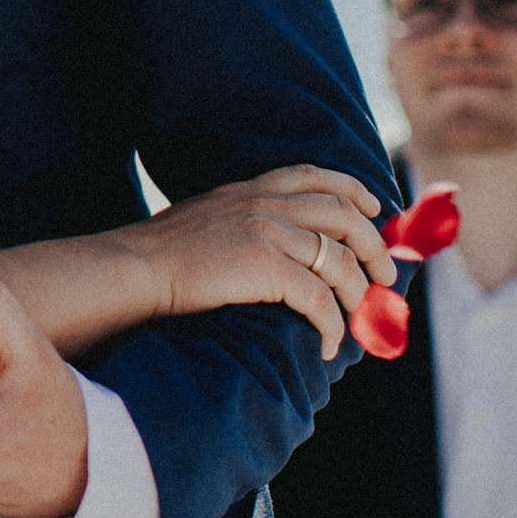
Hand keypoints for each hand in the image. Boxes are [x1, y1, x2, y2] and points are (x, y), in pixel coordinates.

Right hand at [114, 165, 396, 357]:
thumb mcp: (203, 220)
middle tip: (385, 276)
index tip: (374, 209)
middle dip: (373, 245)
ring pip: (338, 258)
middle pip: (342, 212)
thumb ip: (239, 221)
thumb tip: (269, 249)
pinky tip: (327, 343)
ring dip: (358, 293)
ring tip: (360, 319)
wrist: (131, 269)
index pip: (313, 174)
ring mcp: (264, 230)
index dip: (352, 189)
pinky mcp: (264, 265)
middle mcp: (261, 201)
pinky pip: (318, 298)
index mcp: (247, 188)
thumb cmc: (157, 257)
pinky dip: (332, 324)